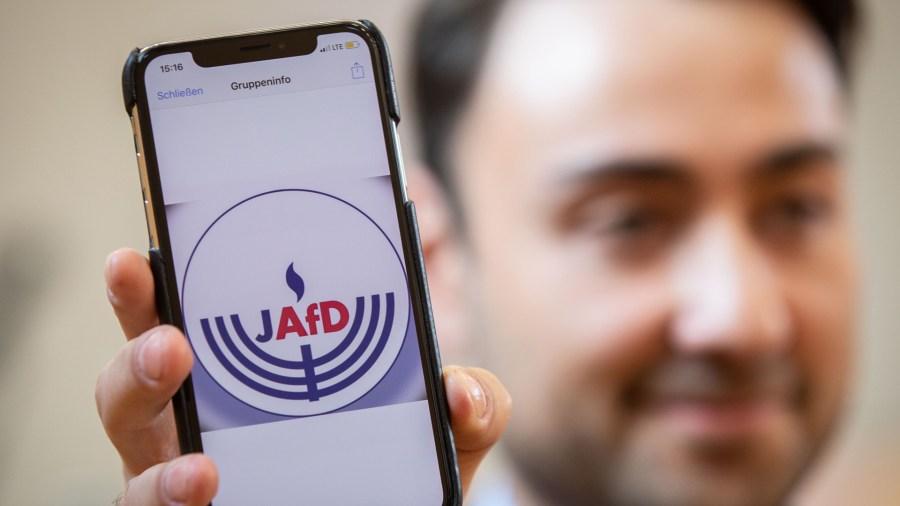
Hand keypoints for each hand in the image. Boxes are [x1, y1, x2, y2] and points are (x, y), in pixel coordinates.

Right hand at [96, 248, 510, 504]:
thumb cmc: (393, 473)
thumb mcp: (436, 432)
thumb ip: (468, 405)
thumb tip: (461, 391)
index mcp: (242, 376)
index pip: (184, 318)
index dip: (149, 288)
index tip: (141, 254)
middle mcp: (198, 423)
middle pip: (135, 383)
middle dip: (139, 357)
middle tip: (171, 344)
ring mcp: (185, 478)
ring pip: (134, 463)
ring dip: (157, 463)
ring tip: (201, 467)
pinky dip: (170, 502)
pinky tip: (204, 490)